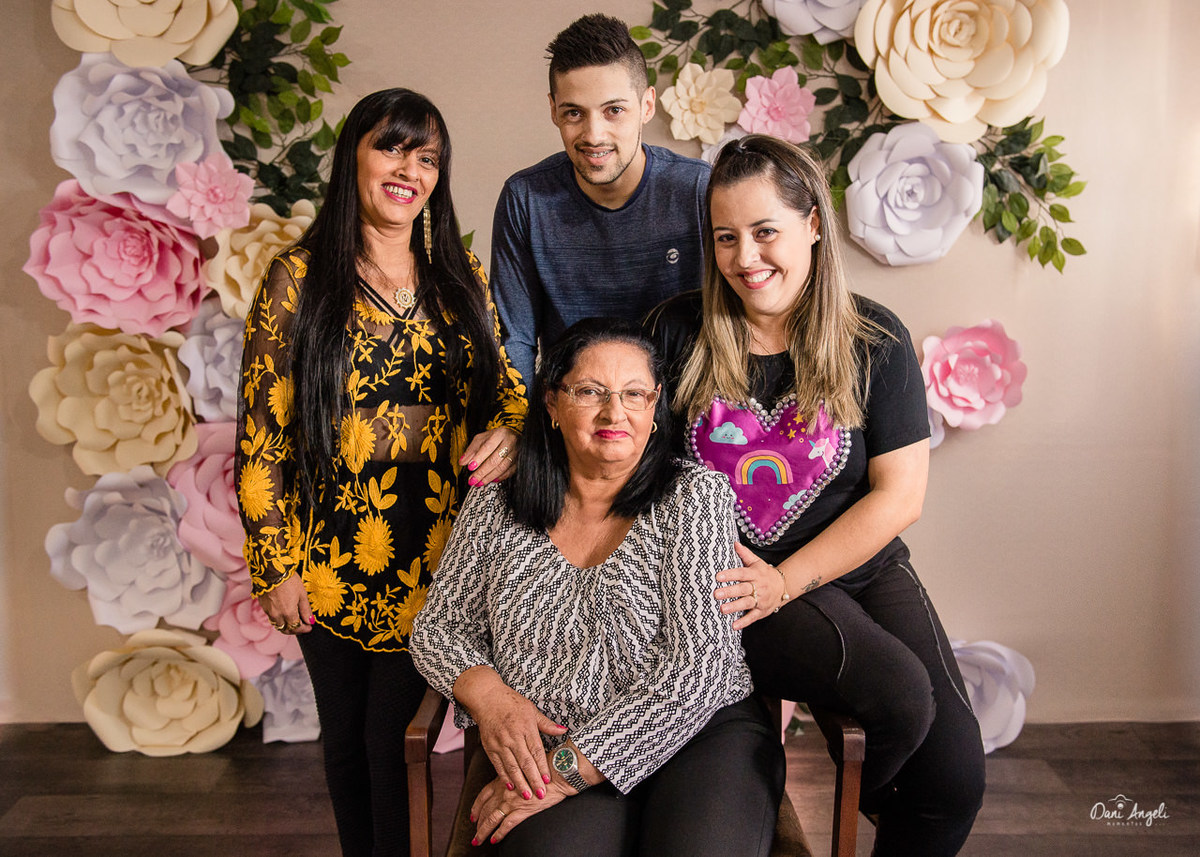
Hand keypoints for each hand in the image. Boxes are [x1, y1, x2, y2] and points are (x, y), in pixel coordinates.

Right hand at [256, 575, 313, 634]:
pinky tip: (283, 613)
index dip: (304, 629)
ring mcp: (268, 611)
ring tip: (293, 620)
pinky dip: (278, 618)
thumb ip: (306, 610)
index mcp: (288, 613)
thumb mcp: (302, 594)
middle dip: (294, 630)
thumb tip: (310, 621)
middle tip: (302, 627)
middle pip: (285, 629)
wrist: (271, 570)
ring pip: (277, 624)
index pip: (296, 627)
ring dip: (286, 625)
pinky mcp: (263, 606)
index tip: (309, 627)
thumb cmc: (288, 580)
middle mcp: (276, 615)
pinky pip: (271, 617)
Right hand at [456, 667, 567, 800]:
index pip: (536, 750)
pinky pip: (498, 765)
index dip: (542, 767)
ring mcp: (500, 742)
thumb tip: (563, 730)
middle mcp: (513, 736)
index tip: (548, 780)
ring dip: (520, 783)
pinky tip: (511, 787)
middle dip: (533, 780)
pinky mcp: (490, 747)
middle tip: (541, 795)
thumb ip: (546, 724)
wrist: (487, 697)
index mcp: (526, 727)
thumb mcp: (531, 709)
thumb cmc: (512, 702)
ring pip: (511, 767)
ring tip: (527, 796)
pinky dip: (504, 777)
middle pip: (525, 762)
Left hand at [461, 426, 518, 485]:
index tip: (470, 467)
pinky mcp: (519, 461)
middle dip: (482, 472)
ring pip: (503, 467)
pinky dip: (500, 477)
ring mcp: (516, 452)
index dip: (478, 458)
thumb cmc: (495, 437)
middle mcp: (510, 442)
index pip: (488, 447)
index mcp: (500, 434)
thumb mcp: (481, 438)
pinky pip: (510, 472)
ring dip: (490, 477)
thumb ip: (471, 450)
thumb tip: (463, 462)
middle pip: (495, 459)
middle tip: (473, 480)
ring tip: (479, 483)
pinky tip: (491, 481)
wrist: (514, 436)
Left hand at [468, 774, 569, 845]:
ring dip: (483, 832)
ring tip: (477, 841)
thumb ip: (512, 779)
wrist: (557, 774)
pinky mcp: (521, 810)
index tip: (473, 816)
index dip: (476, 807)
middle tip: (474, 834)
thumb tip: (510, 786)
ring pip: (491, 819)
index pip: (483, 795)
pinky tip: (494, 840)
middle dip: (478, 823)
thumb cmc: (543, 771)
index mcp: (503, 780)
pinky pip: (506, 825)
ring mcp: (511, 801)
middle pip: (485, 810)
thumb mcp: (521, 771)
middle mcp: (504, 791)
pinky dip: (498, 834)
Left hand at [713, 543, 787, 629]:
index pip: (741, 573)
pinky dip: (744, 622)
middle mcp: (758, 587)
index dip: (730, 574)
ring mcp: (760, 600)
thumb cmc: (765, 573)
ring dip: (735, 607)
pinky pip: (753, 617)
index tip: (718, 576)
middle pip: (743, 589)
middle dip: (729, 592)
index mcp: (755, 574)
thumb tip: (734, 543)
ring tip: (722, 609)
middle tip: (716, 594)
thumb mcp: (757, 562)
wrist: (783, 586)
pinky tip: (734, 626)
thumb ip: (745, 554)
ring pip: (747, 603)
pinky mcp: (762, 611)